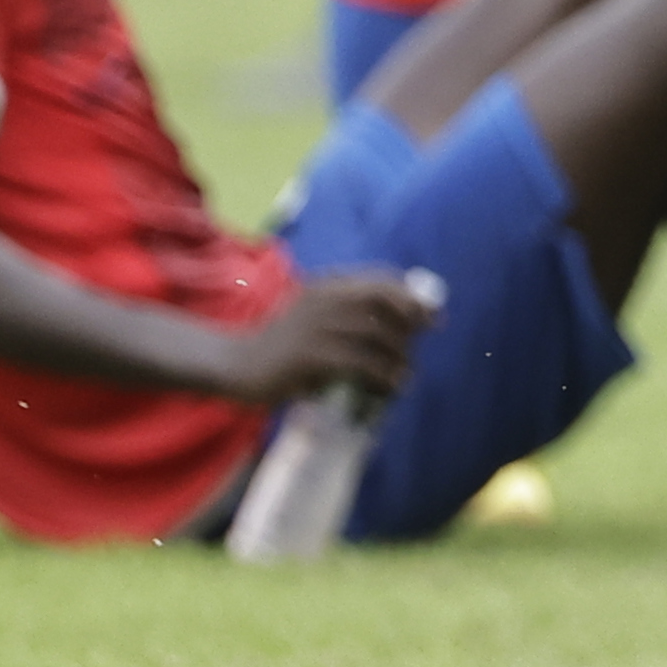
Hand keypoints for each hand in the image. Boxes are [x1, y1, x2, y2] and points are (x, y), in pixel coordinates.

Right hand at [228, 273, 432, 404]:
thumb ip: (343, 311)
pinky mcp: (312, 356)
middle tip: (422, 342)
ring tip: (405, 372)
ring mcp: (318, 327)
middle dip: (411, 322)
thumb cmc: (279, 343)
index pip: (380, 281)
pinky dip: (383, 375)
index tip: (431, 314)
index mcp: (326, 286)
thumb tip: (394, 327)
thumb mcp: (310, 314)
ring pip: (376, 335)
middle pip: (383, 303)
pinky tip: (391, 386)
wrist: (236, 363)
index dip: (410, 296)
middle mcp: (324, 300)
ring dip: (399, 355)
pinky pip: (361, 364)